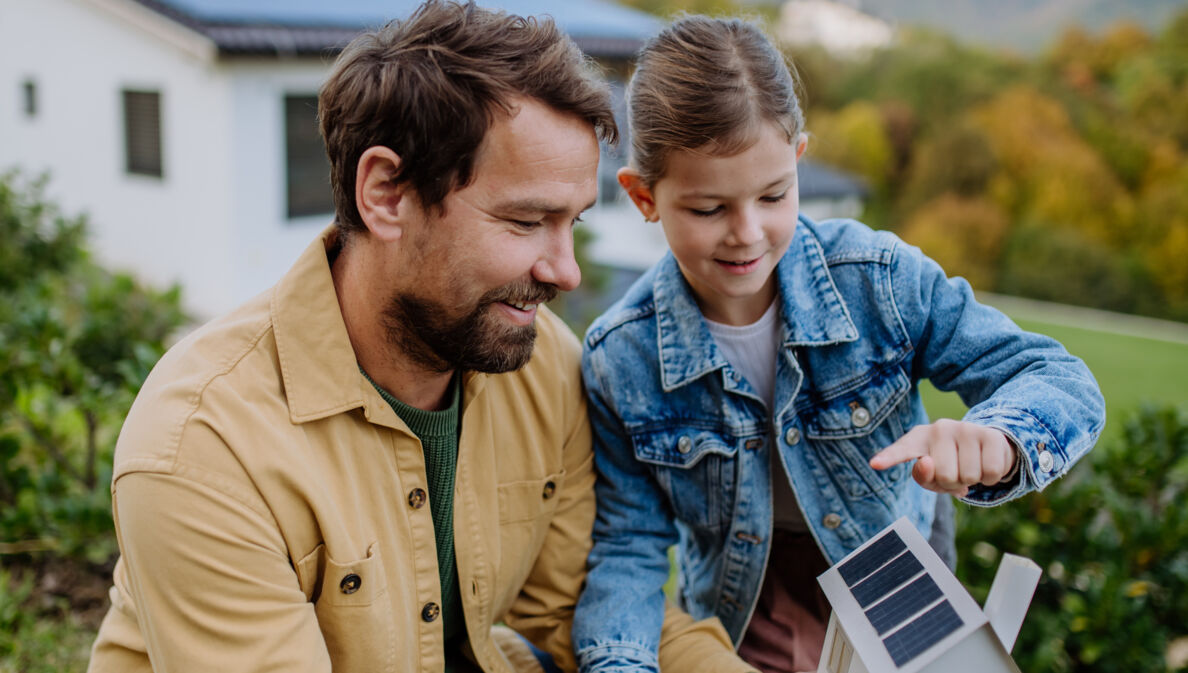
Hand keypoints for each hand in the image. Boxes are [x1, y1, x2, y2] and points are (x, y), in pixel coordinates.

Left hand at [868, 419, 1016, 496]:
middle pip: (944, 476)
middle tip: (957, 471)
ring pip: (968, 476)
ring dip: (973, 480)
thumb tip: (927, 463)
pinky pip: (990, 472)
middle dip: (954, 483)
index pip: (901, 450)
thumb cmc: (952, 463)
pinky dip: (990, 478)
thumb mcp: (934, 475)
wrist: (986, 445)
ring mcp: (965, 428)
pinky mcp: (990, 434)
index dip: (889, 458)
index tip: (875, 464)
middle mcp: (939, 428)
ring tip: (971, 465)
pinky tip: (985, 463)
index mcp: (918, 439)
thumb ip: (925, 477)